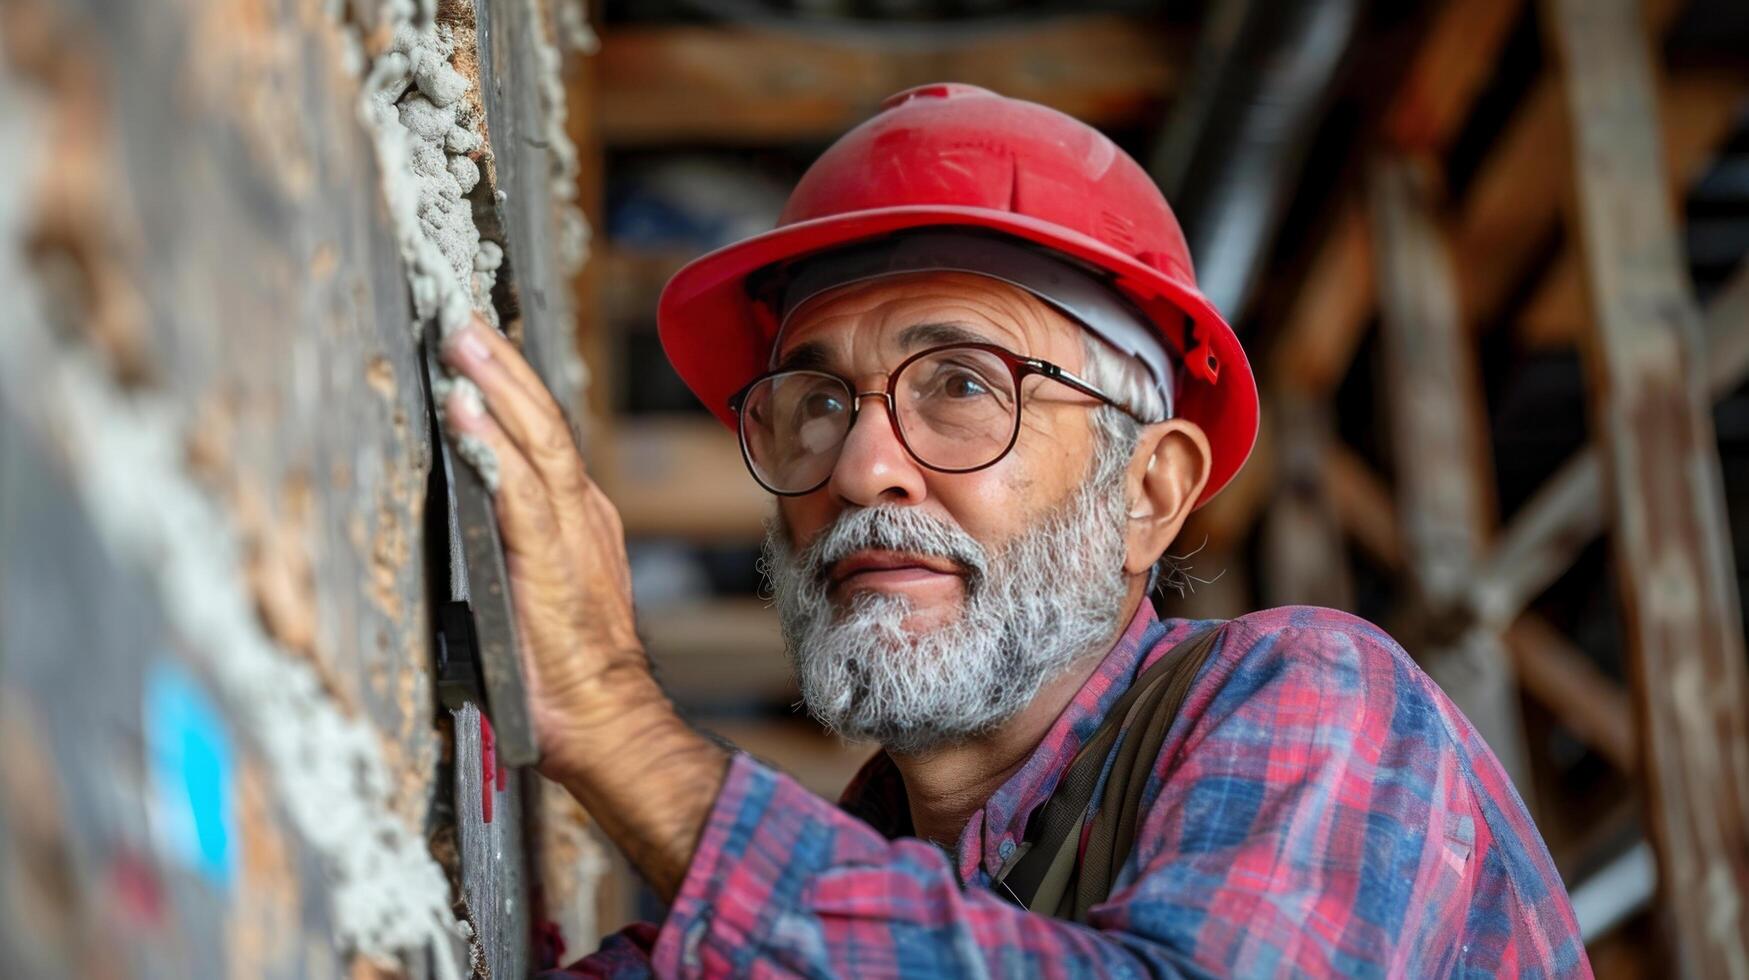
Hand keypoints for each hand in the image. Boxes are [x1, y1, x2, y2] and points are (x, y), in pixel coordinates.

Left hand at [438, 315, 646, 774]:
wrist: (604, 720)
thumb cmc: (563, 672)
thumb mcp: (538, 593)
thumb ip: (512, 547)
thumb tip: (462, 514)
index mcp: (576, 518)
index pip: (542, 433)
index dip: (510, 384)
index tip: (474, 341)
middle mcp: (579, 512)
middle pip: (542, 417)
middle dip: (501, 361)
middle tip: (459, 311)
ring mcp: (569, 532)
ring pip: (536, 437)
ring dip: (496, 382)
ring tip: (460, 336)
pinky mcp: (549, 559)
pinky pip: (518, 489)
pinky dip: (492, 444)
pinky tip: (464, 409)